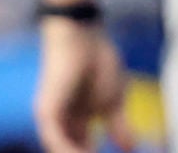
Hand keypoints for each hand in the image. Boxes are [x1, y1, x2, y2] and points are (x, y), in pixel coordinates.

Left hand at [35, 19, 130, 152]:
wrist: (83, 36)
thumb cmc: (97, 62)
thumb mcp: (115, 101)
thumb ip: (119, 127)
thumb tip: (131, 149)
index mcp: (78, 119)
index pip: (84, 147)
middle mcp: (63, 122)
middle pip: (72, 148)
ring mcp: (53, 118)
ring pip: (62, 147)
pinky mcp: (46, 111)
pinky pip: (54, 139)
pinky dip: (68, 149)